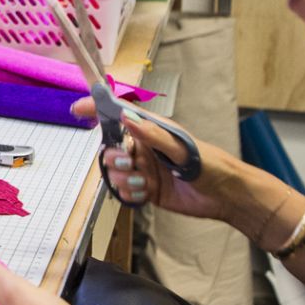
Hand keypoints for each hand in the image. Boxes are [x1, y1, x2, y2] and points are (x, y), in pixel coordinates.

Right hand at [70, 96, 233, 221]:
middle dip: (112, 158)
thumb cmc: (211, 165)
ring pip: (115, 172)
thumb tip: (127, 118)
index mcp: (152, 130)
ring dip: (122, 179)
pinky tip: (145, 195)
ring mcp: (145, 169)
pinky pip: (125, 192)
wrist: (226, 196)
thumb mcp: (182, 149)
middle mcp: (145, 148)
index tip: (78, 108)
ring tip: (141, 184)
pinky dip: (130, 195)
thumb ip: (153, 135)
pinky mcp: (147, 190)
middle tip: (128, 164)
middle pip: (111, 148)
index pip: (119, 114)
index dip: (98, 108)